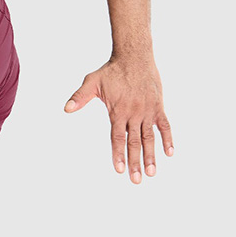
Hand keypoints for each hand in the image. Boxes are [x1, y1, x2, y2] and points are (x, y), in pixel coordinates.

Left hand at [64, 54, 173, 182]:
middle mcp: (134, 113)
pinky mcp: (158, 106)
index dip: (118, 154)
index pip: (117, 138)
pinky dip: (168, 138)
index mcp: (118, 111)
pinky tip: (169, 153)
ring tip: (152, 173)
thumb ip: (80, 97)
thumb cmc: (112, 70)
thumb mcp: (92, 82)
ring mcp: (147, 110)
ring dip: (151, 156)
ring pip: (150, 137)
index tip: (120, 170)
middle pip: (134, 142)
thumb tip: (66, 108)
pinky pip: (165, 125)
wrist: (135, 56)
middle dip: (135, 162)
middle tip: (136, 180)